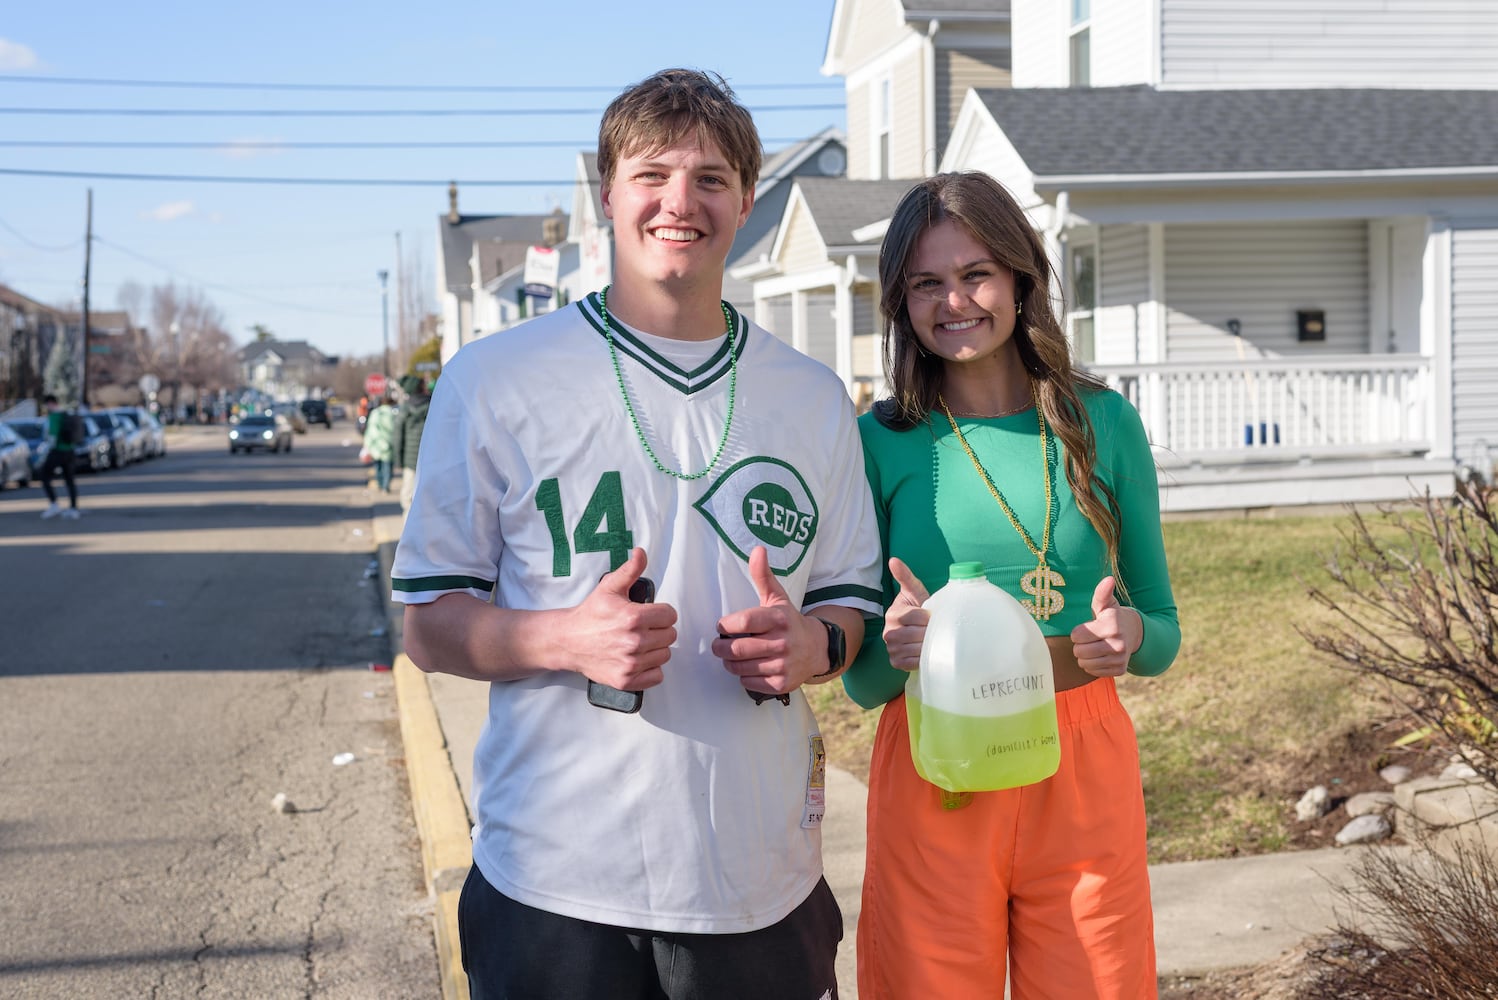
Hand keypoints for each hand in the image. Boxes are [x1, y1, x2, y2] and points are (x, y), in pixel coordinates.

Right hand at [562, 548, 676, 690]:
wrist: (568, 641)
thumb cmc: (590, 614)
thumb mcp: (609, 587)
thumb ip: (630, 570)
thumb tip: (641, 553)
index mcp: (634, 618)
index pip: (670, 615)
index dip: (662, 613)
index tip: (650, 614)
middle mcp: (634, 642)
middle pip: (670, 636)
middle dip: (659, 630)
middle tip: (643, 628)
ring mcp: (630, 663)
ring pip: (665, 655)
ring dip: (656, 649)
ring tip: (639, 643)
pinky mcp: (626, 680)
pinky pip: (657, 676)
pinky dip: (651, 669)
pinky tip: (638, 659)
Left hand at [712, 546, 823, 696]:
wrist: (816, 648)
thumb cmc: (788, 621)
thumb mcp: (777, 598)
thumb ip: (763, 576)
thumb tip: (758, 549)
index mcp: (779, 619)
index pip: (743, 622)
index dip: (726, 626)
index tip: (723, 626)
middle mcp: (782, 642)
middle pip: (737, 649)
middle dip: (721, 648)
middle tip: (719, 645)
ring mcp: (783, 664)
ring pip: (740, 668)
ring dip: (729, 663)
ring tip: (731, 657)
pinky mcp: (782, 683)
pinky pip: (749, 683)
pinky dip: (743, 677)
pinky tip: (749, 668)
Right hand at [882, 557, 929, 671]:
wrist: (916, 628)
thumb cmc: (918, 607)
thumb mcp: (914, 591)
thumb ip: (905, 576)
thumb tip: (893, 560)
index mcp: (893, 614)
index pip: (916, 616)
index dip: (930, 617)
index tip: (936, 616)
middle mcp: (888, 633)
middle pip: (916, 634)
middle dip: (931, 632)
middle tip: (939, 629)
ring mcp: (891, 649)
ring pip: (915, 649)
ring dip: (929, 645)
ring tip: (935, 639)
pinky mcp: (896, 662)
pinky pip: (912, 662)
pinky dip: (922, 658)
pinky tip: (928, 651)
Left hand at [1070, 577, 1140, 677]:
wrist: (1134, 633)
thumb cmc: (1113, 616)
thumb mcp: (1106, 604)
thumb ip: (1102, 593)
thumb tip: (1108, 579)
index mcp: (1111, 626)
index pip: (1076, 636)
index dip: (1077, 632)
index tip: (1085, 628)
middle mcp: (1118, 644)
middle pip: (1079, 652)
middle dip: (1079, 645)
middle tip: (1088, 639)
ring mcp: (1120, 659)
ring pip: (1084, 663)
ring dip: (1084, 656)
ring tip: (1093, 647)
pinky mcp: (1120, 670)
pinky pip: (1093, 672)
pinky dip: (1093, 665)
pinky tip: (1100, 655)